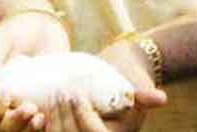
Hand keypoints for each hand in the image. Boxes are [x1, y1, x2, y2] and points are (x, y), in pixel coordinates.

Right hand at [0, 11, 69, 129]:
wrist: (40, 28)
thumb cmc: (14, 34)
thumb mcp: (0, 41)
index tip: (7, 96)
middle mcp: (6, 108)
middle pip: (4, 130)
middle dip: (15, 123)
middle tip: (30, 108)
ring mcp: (27, 109)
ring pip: (24, 131)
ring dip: (31, 129)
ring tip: (41, 115)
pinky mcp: (47, 108)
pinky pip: (47, 125)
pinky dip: (52, 124)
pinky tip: (59, 113)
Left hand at [43, 41, 167, 131]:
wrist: (117, 71)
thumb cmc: (130, 76)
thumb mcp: (137, 84)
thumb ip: (144, 95)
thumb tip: (162, 99)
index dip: (84, 118)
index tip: (77, 95)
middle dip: (64, 117)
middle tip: (60, 92)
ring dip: (51, 120)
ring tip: (49, 97)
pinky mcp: (66, 126)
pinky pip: (51, 130)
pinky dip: (41, 125)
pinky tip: (35, 112)